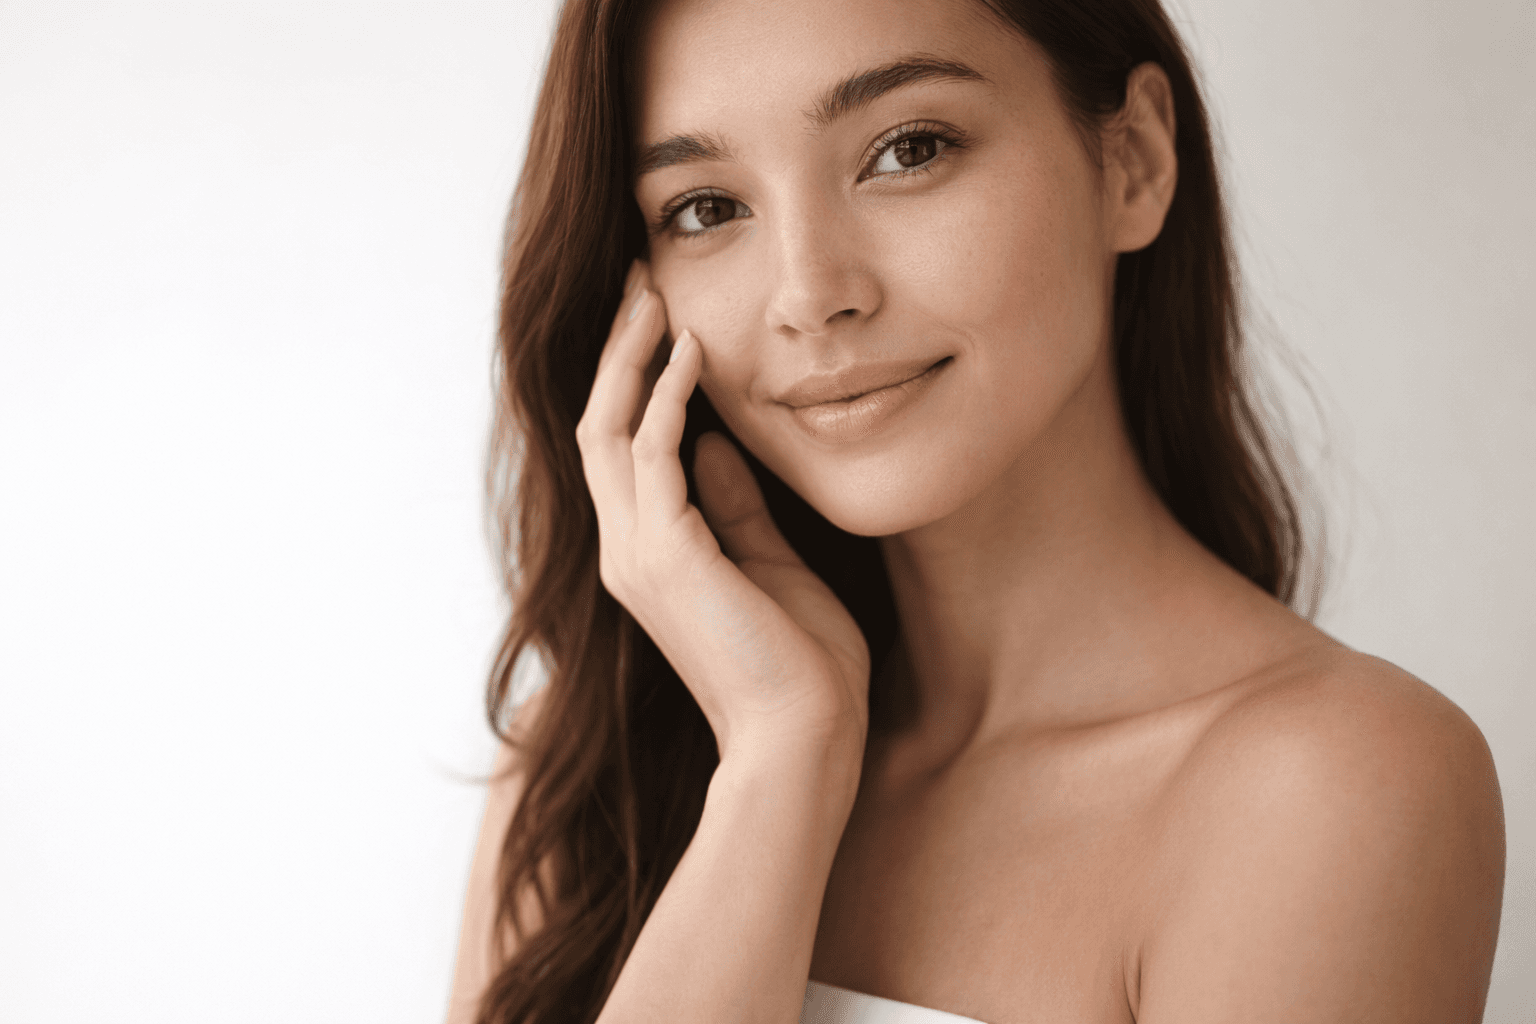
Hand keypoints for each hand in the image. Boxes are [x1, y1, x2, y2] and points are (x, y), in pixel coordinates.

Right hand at [575, 260, 870, 763]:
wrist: (805, 738)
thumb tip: (717, 446)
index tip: (658, 321)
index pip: (621, 448)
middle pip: (599, 425)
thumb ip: (736, 508)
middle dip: (618, 351)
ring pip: (609, 429)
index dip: (631, 380)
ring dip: (631, 358)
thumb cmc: (800, 665)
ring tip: (653, 297)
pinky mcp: (666, 555)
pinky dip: (667, 399)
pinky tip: (692, 353)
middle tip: (639, 284)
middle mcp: (626, 550)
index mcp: (648, 555)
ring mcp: (636, 554)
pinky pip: (651, 454)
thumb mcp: (770, 566)